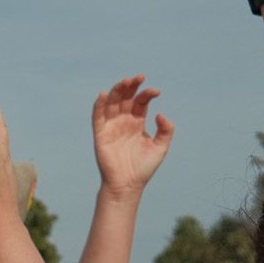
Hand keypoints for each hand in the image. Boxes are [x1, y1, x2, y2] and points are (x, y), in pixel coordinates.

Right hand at [93, 75, 173, 197]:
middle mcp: (124, 122)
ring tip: (125, 82)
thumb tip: (160, 114)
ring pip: (112, 103)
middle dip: (131, 86)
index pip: (141, 101)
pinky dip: (99, 105)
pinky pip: (97, 117)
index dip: (147, 93)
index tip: (156, 92)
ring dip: (117, 90)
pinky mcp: (100, 135)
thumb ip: (166, 130)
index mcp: (138, 123)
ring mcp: (111, 127)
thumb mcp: (161, 147)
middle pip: (125, 97)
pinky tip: (104, 95)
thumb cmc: (144, 168)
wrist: (127, 184)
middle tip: (138, 78)